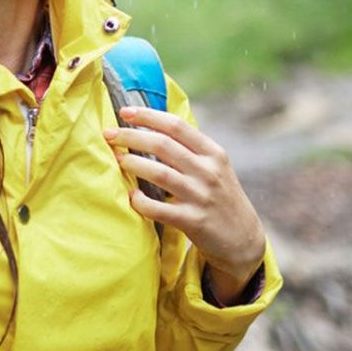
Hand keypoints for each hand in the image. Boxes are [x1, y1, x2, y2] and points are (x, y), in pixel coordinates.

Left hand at [104, 105, 265, 302]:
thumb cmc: (219, 196)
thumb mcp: (215, 167)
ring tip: (117, 160)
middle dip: (131, 136)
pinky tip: (131, 196)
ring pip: (160, 173)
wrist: (242, 238)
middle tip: (109, 134)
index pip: (177, 126)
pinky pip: (159, 209)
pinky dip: (141, 201)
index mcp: (213, 153)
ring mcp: (201, 196)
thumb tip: (152, 124)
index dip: (148, 116)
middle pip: (163, 145)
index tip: (125, 112)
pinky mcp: (193, 221)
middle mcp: (208, 171)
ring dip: (133, 164)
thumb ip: (190, 148)